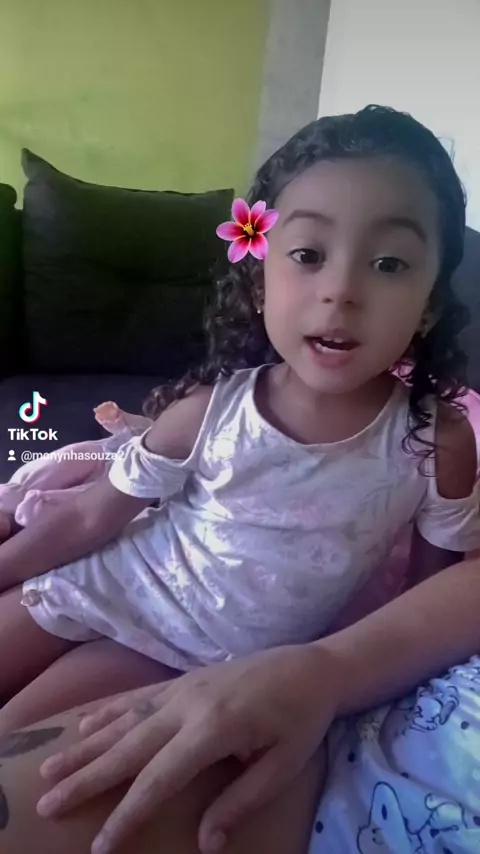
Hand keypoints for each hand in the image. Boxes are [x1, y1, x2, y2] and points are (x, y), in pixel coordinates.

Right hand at [37, 643, 341, 853]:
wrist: (309, 666)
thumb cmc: (301, 719)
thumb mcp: (282, 765)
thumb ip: (241, 801)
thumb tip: (206, 842)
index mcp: (214, 729)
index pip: (160, 778)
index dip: (128, 813)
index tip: (100, 845)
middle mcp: (188, 705)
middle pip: (128, 746)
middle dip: (87, 777)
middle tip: (49, 802)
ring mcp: (182, 688)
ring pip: (124, 719)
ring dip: (86, 744)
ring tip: (51, 766)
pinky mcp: (184, 680)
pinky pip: (138, 697)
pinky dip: (108, 710)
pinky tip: (83, 723)